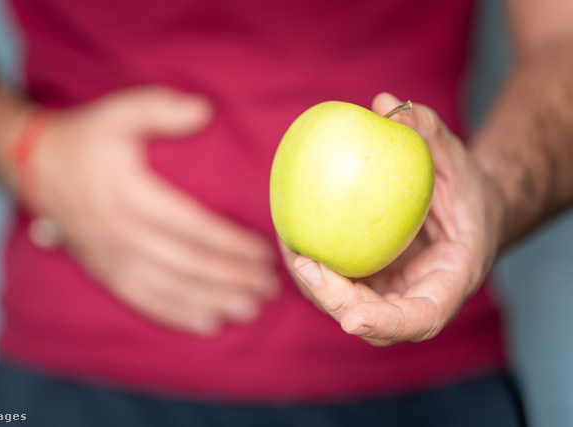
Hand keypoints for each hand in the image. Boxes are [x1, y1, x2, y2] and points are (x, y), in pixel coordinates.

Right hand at [30, 86, 278, 335]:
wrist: (31, 166)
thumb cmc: (84, 138)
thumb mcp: (117, 111)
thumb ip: (159, 109)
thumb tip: (205, 110)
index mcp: (130, 195)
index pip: (193, 226)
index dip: (232, 243)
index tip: (264, 252)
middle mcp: (122, 233)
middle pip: (188, 263)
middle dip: (233, 278)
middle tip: (270, 287)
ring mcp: (111, 257)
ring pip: (170, 288)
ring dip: (214, 301)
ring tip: (251, 309)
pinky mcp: (104, 270)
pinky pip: (144, 300)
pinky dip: (177, 314)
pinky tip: (208, 322)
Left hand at [282, 92, 505, 345]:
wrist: (468, 212)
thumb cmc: (467, 189)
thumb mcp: (457, 159)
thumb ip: (429, 133)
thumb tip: (384, 103)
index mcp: (448, 283)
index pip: (420, 318)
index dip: (385, 324)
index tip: (352, 319)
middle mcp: (415, 298)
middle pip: (371, 321)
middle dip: (334, 301)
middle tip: (305, 262)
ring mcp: (390, 295)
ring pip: (346, 305)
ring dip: (314, 285)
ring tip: (290, 245)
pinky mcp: (371, 283)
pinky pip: (340, 281)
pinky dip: (316, 266)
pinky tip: (291, 233)